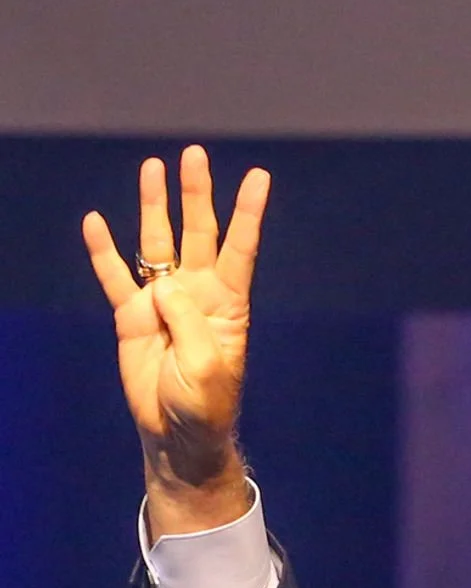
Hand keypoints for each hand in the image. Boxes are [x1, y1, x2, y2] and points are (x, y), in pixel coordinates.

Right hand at [83, 146, 270, 535]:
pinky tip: (96, 222)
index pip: (239, 248)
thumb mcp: (206, 366)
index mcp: (228, 304)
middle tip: (193, 155)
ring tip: (153, 168)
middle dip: (195, 194)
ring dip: (153, 206)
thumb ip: (188, 323)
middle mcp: (197, 294)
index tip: (258, 176)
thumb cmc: (204, 404)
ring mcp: (163, 302)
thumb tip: (164, 286)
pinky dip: (103, 251)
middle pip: (196, 233)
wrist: (177, 432)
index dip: (247, 212)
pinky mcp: (132, 316)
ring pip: (156, 243)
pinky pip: (114, 277)